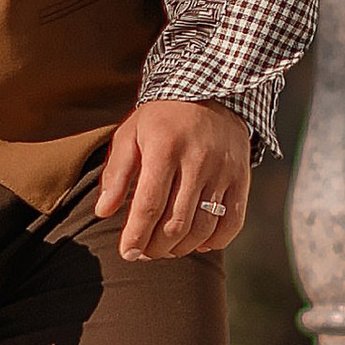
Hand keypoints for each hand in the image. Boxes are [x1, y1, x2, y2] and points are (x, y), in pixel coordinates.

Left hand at [98, 100, 249, 260]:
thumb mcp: (130, 134)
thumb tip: (103, 211)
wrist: (212, 90)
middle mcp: (197, 159)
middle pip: (175, 222)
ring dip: (182, 248)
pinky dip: (215, 241)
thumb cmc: (162, 118)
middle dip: (156, 246)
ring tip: (166, 249)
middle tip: (145, 252)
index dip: (136, 236)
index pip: (149, 204)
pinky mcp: (242, 177)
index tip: (127, 253)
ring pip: (203, 227)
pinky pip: (232, 221)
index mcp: (164, 147)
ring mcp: (223, 170)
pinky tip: (198, 244)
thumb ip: (116, 173)